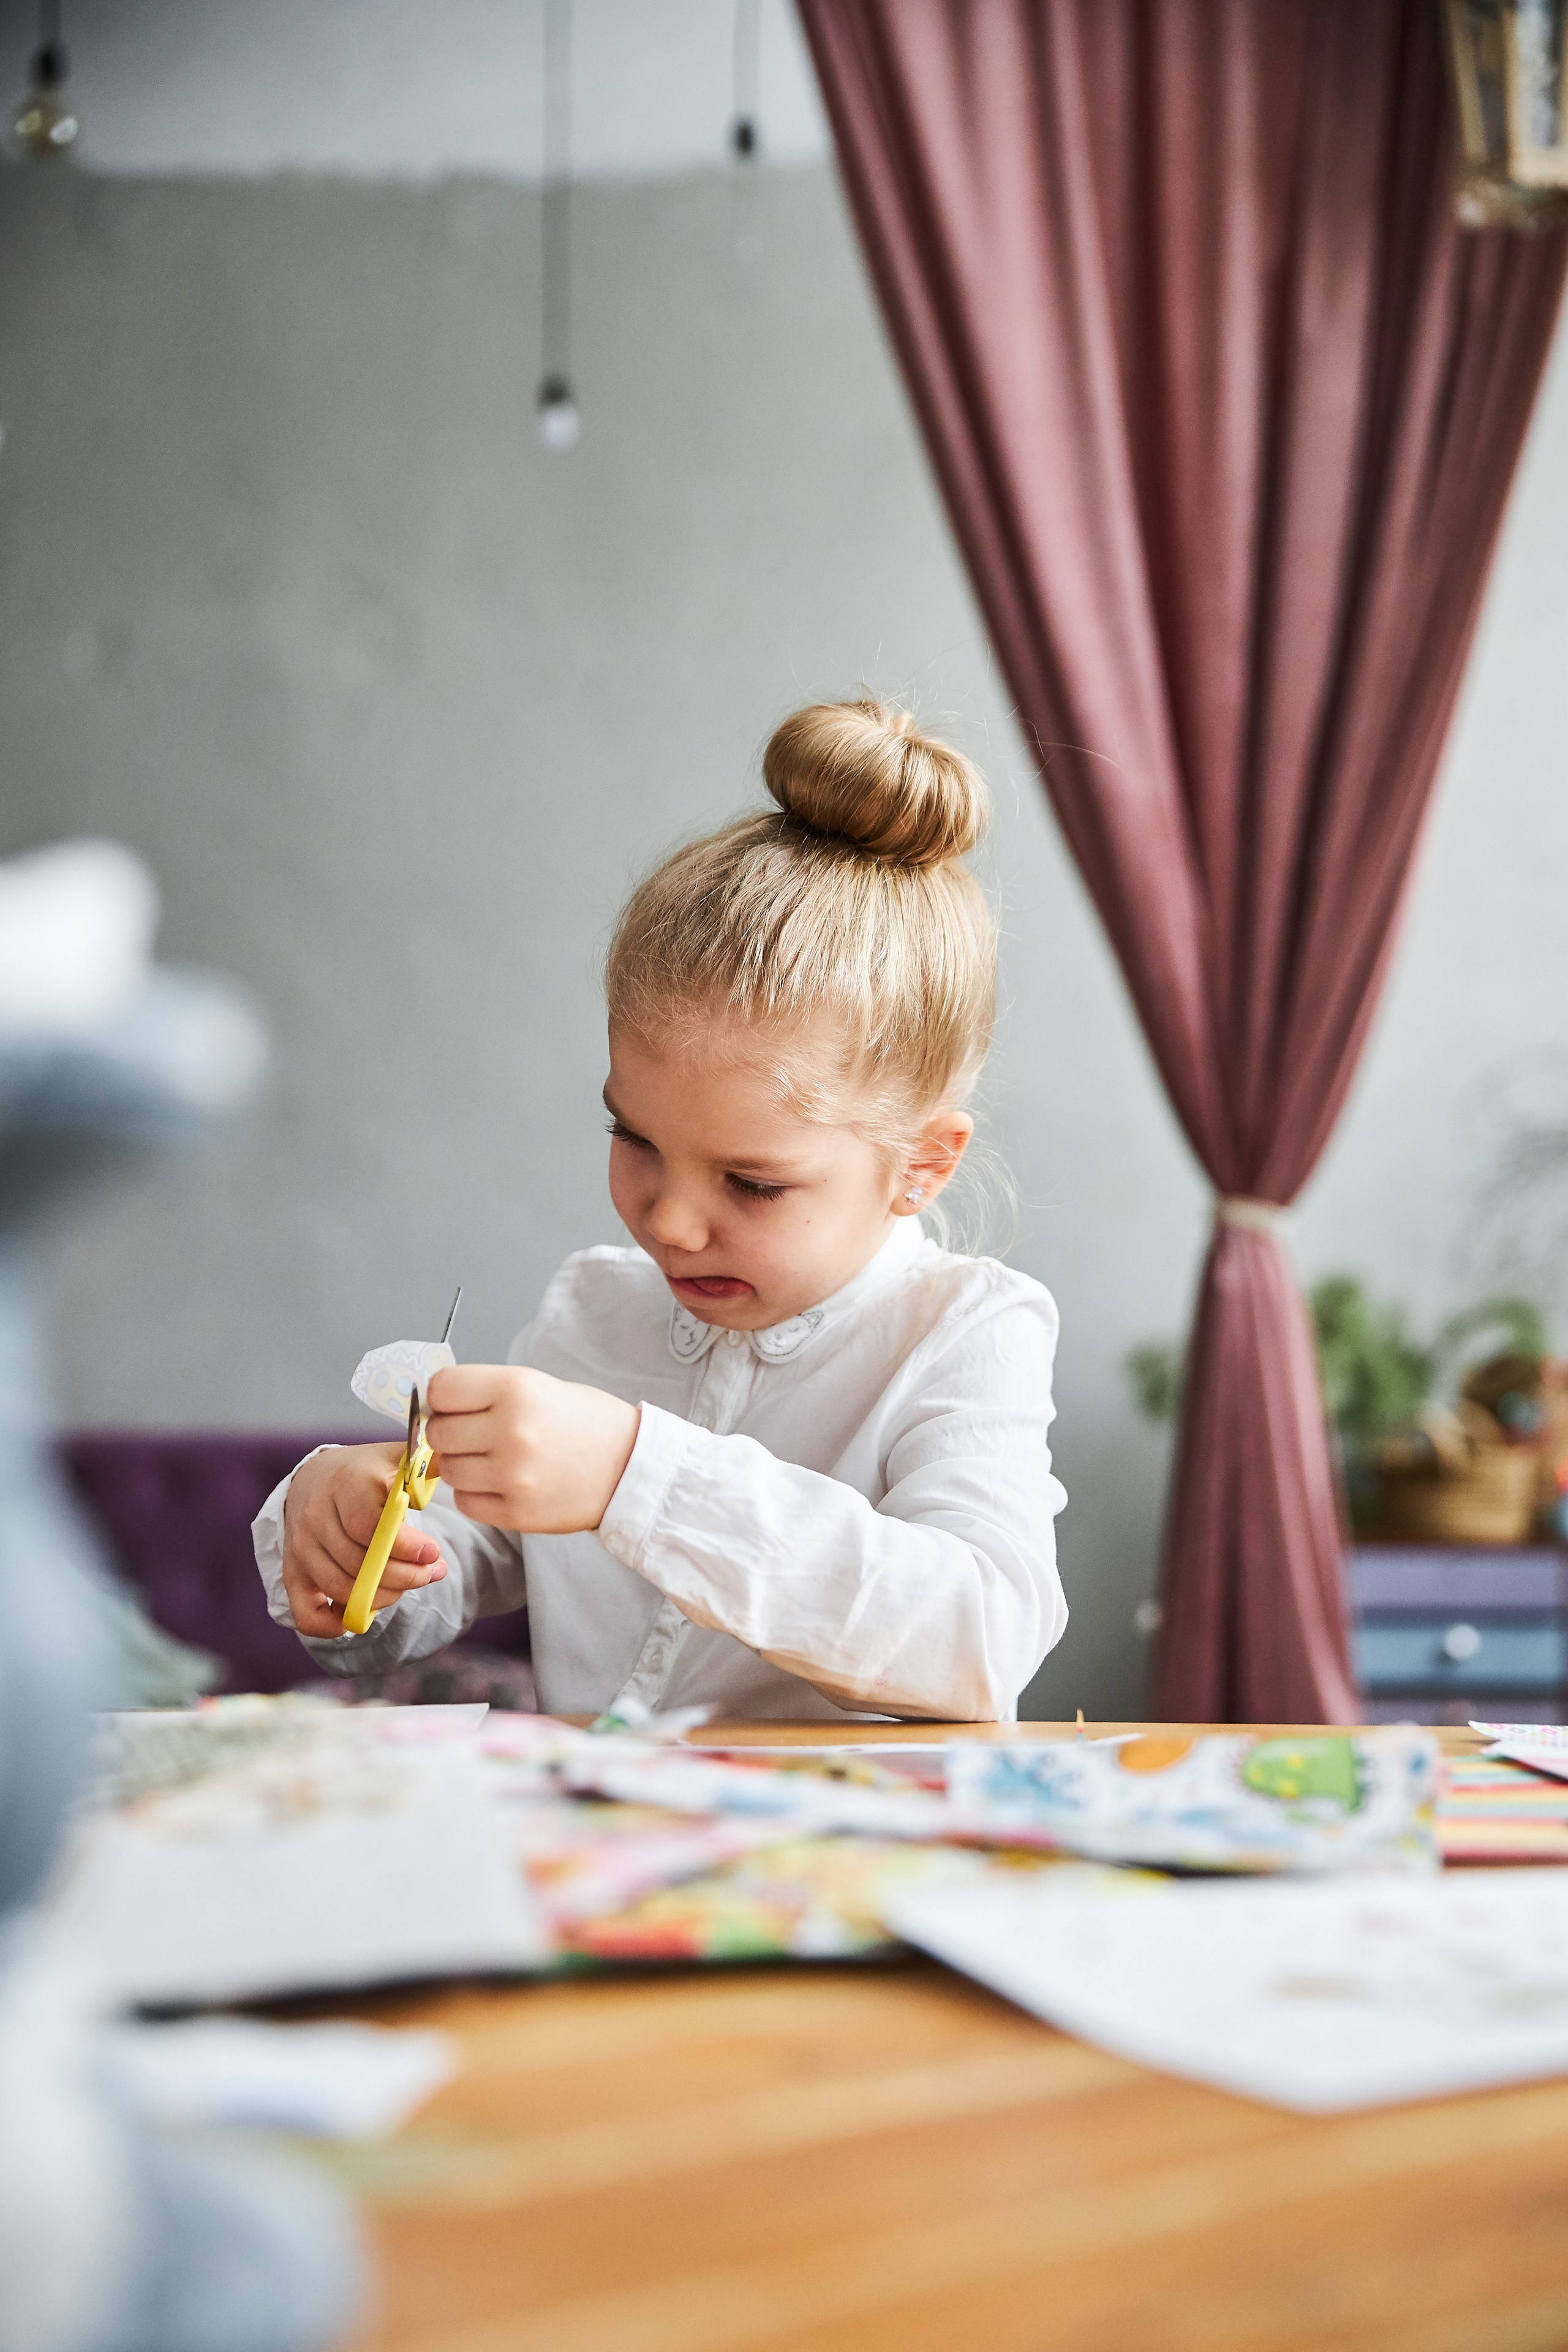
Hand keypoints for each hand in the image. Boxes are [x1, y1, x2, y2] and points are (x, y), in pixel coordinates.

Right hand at [280, 1442, 447, 1636]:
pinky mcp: (292, 1573)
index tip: (433, 1553)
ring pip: (341, 1587)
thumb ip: (425, 1465)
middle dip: (405, 1576)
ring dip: (383, 1596)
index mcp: (345, 1483)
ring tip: (410, 1582)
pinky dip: (333, 1624)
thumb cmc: (366, 1473)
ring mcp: (300, 1547)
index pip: (368, 1524)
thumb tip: (454, 1466)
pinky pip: (306, 1614)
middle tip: (432, 1572)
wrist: (314, 1477)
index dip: (403, 1546)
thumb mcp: (395, 1459)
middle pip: (358, 1562)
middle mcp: (316, 1515)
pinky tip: (362, 1612)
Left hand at [426, 1364, 640, 1533]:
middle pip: (439, 1433)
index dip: (443, 1398)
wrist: (631, 1467)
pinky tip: (503, 1483)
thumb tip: (434, 1409)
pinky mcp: (517, 1512)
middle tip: (475, 1435)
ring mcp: (513, 1475)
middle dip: (450, 1434)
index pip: (441, 1389)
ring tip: (494, 1460)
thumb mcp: (538, 1386)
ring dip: (462, 1465)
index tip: (454, 1405)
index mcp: (515, 1389)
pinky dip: (476, 1494)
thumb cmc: (585, 1422)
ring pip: (448, 1471)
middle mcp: (511, 1430)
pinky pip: (466, 1502)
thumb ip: (486, 1394)